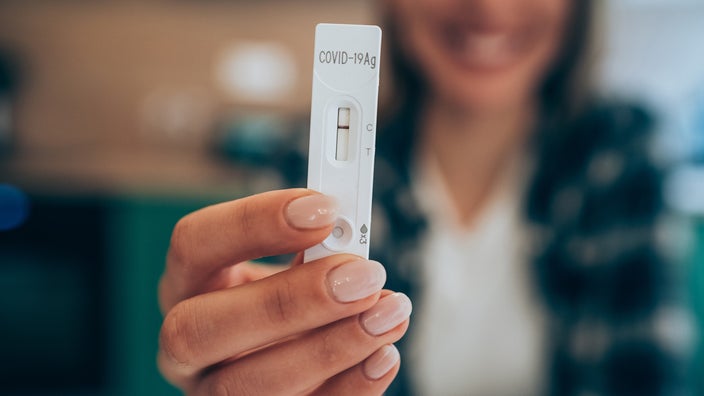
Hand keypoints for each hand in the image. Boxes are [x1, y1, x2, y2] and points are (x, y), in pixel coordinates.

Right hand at [157, 189, 411, 394]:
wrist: (288, 352)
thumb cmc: (288, 298)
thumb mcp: (290, 265)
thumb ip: (312, 250)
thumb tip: (350, 236)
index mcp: (189, 283)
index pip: (193, 244)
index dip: (254, 222)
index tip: (324, 209)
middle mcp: (186, 344)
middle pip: (202, 328)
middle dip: (290, 300)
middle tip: (363, 276)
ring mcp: (212, 391)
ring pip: (244, 386)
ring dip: (330, 348)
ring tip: (388, 314)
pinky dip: (349, 388)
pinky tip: (383, 356)